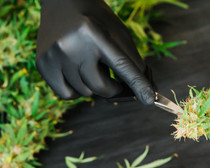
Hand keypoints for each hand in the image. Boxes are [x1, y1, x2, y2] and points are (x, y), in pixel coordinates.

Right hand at [36, 0, 154, 103]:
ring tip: (91, 65)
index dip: (138, 85)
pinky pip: (67, 95)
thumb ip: (133, 63)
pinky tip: (79, 74)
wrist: (63, 2)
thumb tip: (146, 93)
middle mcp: (71, 45)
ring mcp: (54, 56)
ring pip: (85, 93)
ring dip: (94, 87)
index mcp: (94, 34)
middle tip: (116, 82)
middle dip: (114, 89)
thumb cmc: (98, 21)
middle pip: (102, 87)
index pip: (122, 66)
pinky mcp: (43, 64)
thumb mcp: (119, 35)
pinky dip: (77, 90)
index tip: (149, 99)